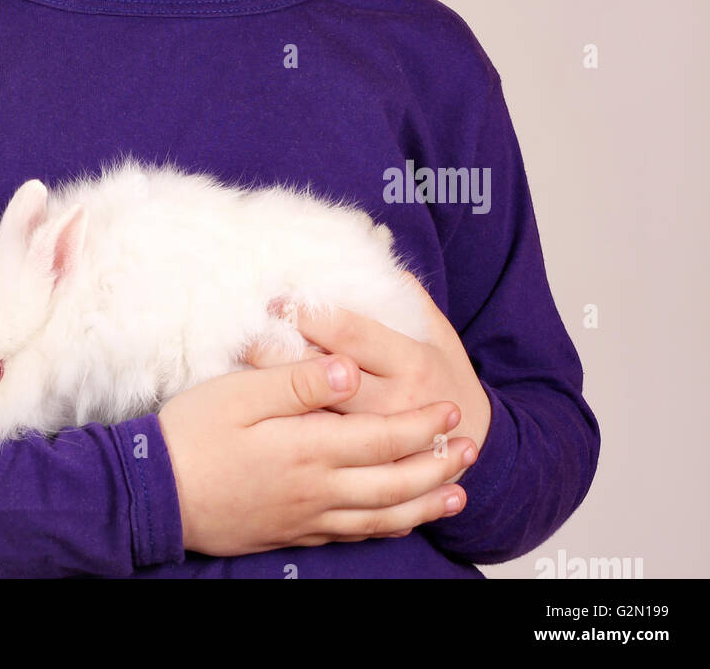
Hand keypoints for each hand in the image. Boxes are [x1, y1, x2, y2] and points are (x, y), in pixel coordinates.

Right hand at [157, 353, 477, 557]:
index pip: (383, 438)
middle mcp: (316, 488)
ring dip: (424, 504)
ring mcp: (305, 516)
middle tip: (471, 449)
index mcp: (308, 448)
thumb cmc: (191, 434)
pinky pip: (354, 535)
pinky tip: (397, 521)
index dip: (423, 425)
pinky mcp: (291, 532)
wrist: (154, 494)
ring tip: (456, 495)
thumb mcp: (239, 393)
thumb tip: (346, 369)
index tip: (451, 409)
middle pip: (394, 482)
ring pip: (382, 517)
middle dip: (437, 465)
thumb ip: (296, 381)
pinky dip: (388, 528)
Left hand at [240, 276, 491, 460]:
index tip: (274, 299)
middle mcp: (394, 404)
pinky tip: (258, 406)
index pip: (349, 333)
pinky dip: (288, 423)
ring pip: (315, 414)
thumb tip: (368, 244)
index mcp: (411, 363)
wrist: (471, 442)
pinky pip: (318, 444)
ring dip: (275, 391)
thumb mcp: (435, 330)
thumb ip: (402, 293)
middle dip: (278, 353)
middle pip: (324, 376)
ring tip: (237, 367)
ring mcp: (378, 441)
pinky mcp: (364, 465)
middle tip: (243, 333)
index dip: (308, 315)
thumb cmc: (443, 372)